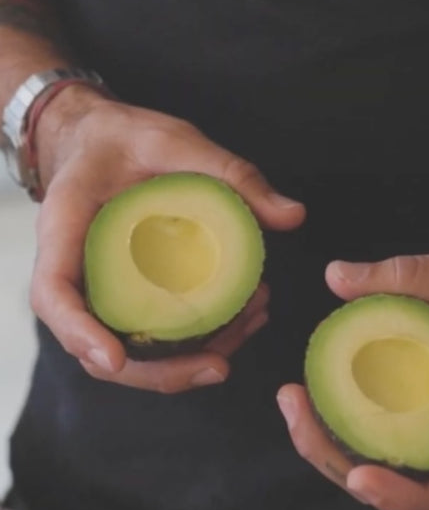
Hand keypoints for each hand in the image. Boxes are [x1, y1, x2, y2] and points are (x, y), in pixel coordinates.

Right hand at [29, 85, 305, 391]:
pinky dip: (197, 337)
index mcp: (68, 229)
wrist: (104, 143)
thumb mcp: (177, 142)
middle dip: (158, 370)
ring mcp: (103, 288)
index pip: (54, 293)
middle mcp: (78, 271)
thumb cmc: (128, 140)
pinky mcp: (130, 292)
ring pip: (131, 349)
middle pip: (95, 346)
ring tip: (249, 324)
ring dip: (189, 357)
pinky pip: (153, 331)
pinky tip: (245, 316)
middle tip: (220, 366)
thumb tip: (293, 216)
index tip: (114, 359)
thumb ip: (232, 175)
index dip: (79, 333)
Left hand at [277, 249, 428, 509]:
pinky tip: (320, 385)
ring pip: (381, 457)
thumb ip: (412, 275)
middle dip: (335, 460)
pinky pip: (383, 424)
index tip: (359, 478)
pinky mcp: (427, 404)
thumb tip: (335, 276)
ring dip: (331, 442)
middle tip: (292, 406)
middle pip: (397, 482)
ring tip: (293, 399)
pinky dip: (346, 416)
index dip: (402, 499)